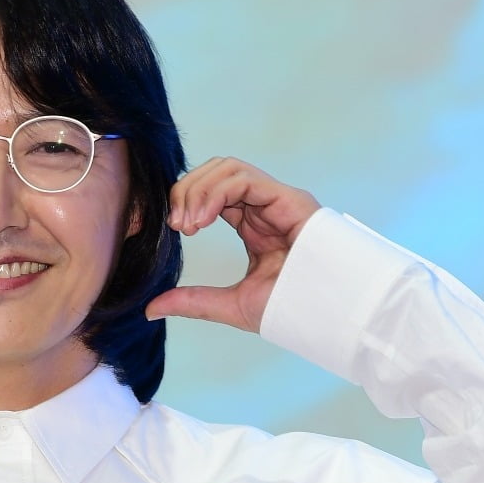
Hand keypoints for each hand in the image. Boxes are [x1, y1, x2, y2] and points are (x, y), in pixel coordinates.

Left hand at [144, 158, 319, 332]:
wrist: (332, 315)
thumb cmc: (294, 309)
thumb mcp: (231, 305)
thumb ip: (193, 302)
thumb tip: (151, 308)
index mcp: (252, 224)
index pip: (210, 193)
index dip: (185, 201)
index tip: (171, 230)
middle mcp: (263, 206)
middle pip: (214, 172)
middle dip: (186, 191)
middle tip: (175, 224)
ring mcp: (276, 199)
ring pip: (226, 167)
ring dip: (198, 190)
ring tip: (189, 224)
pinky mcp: (287, 198)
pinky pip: (242, 178)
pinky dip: (214, 193)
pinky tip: (202, 220)